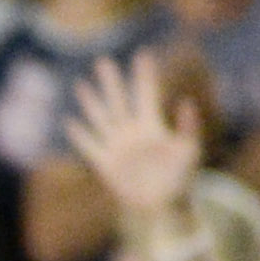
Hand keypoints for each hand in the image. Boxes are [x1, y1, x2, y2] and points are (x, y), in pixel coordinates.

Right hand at [65, 50, 203, 227]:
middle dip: (111, 83)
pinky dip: (80, 136)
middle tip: (103, 61)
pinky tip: (70, 122)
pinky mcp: (105, 164)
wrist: (162, 206)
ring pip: (101, 119)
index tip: (143, 55)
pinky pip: (90, 147)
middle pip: (119, 102)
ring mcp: (116, 147)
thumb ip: (188, 126)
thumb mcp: (189, 150)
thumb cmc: (180, 177)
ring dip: (91, 102)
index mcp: (152, 126)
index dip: (144, 76)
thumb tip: (186, 102)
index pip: (146, 95)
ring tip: (81, 84)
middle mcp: (131, 133)